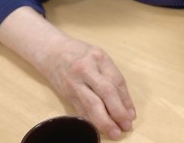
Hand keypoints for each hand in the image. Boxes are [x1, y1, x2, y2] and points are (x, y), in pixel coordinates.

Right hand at [0, 7, 135, 139]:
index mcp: (99, 58)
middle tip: (126, 126)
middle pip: (106, 93)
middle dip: (118, 112)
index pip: (116, 81)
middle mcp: (86, 70)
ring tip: (114, 132)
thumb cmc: (79, 53)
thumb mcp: (98, 56)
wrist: (51, 51)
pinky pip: (80, 110)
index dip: (126, 100)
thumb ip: (111, 76)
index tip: (131, 115)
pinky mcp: (66, 94)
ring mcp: (75, 83)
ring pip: (91, 105)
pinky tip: (98, 128)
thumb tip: (125, 103)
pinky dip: (90, 121)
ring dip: (105, 121)